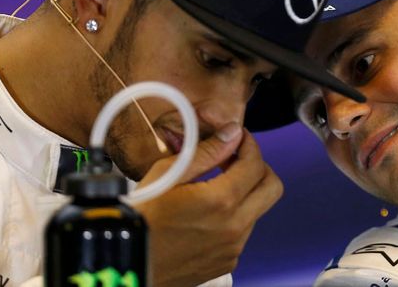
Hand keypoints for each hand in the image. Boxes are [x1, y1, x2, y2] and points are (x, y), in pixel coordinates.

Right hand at [134, 125, 282, 286]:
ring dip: (244, 193)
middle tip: (236, 160)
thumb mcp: (168, 173)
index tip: (237, 139)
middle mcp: (234, 227)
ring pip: (257, 210)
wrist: (125, 260)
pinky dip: (233, 216)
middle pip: (272, 188)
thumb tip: (232, 134)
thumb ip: (207, 152)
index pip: (255, 164)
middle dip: (258, 167)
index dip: (249, 145)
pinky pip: (242, 232)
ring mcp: (232, 247)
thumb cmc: (140, 216)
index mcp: (221, 201)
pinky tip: (207, 212)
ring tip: (213, 185)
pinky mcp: (226, 262)